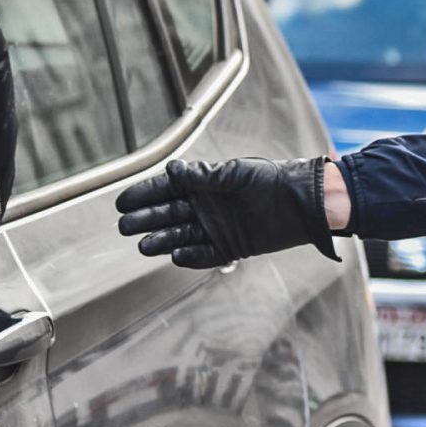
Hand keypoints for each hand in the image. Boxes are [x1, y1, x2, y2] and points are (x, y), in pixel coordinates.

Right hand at [115, 157, 338, 268]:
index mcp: (204, 185)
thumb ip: (203, 176)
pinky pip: (204, 255)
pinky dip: (190, 257)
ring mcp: (216, 228)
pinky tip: (174, 256)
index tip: (123, 202)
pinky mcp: (231, 247)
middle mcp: (206, 207)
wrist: (302, 203)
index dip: (145, 195)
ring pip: (181, 236)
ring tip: (144, 245)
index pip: (167, 190)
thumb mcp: (235, 174)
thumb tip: (172, 169)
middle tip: (124, 226)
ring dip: (162, 241)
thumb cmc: (271, 180)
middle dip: (146, 219)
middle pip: (168, 215)